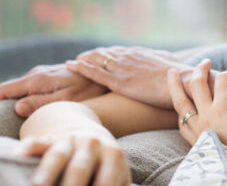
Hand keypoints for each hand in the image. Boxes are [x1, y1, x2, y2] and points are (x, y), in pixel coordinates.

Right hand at [0, 64, 107, 116]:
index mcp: (36, 80)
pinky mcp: (48, 76)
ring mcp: (42, 74)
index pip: (5, 89)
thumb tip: (17, 106)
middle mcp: (36, 74)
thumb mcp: (67, 99)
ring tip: (16, 115)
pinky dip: (28, 96)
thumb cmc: (89, 89)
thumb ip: (42, 103)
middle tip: (6, 120)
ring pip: (21, 88)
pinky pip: (30, 87)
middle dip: (5, 103)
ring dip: (17, 100)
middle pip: (10, 90)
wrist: (104, 73)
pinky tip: (31, 106)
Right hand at [13, 131, 129, 185]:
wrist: (89, 132)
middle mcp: (92, 145)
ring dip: (48, 172)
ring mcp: (70, 140)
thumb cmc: (105, 164)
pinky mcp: (50, 139)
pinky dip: (29, 147)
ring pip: (58, 155)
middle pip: (81, 167)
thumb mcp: (117, 172)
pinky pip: (39, 142)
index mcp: (113, 155)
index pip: (107, 180)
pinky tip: (20, 154)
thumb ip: (119, 185)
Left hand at [67, 46, 185, 107]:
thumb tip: (166, 62)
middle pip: (104, 53)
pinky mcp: (119, 81)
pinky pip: (95, 72)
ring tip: (72, 62)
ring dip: (82, 60)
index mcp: (140, 53)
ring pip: (96, 60)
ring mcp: (123, 68)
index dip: (106, 54)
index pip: (118, 52)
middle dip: (91, 55)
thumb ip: (161, 61)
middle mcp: (129, 57)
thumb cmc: (179, 77)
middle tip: (79, 58)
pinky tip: (71, 65)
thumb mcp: (169, 64)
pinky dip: (81, 68)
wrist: (183, 82)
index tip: (98, 55)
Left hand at [168, 61, 226, 183]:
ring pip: (180, 103)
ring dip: (176, 85)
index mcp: (222, 110)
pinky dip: (180, 109)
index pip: (223, 80)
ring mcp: (197, 130)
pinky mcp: (194, 142)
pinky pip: (181, 121)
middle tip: (205, 62)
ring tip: (172, 73)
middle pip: (196, 85)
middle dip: (201, 69)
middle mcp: (205, 117)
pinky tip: (181, 107)